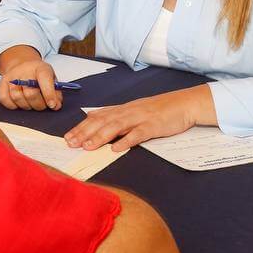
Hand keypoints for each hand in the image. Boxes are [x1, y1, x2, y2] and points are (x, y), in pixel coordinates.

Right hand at [0, 45, 62, 110]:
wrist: (23, 66)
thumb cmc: (40, 76)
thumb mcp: (52, 79)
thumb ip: (56, 92)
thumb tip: (55, 106)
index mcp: (40, 67)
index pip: (44, 80)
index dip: (49, 94)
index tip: (53, 105)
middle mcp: (24, 70)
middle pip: (30, 93)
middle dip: (39, 104)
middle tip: (42, 106)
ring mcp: (11, 76)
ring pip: (17, 98)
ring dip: (27, 106)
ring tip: (32, 104)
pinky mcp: (2, 83)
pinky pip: (5, 100)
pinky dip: (13, 106)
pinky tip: (20, 103)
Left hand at [64, 86, 212, 153]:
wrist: (184, 104)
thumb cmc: (160, 110)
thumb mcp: (135, 111)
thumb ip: (117, 116)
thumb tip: (96, 120)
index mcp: (123, 109)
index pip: (97, 117)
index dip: (81, 127)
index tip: (67, 137)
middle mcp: (129, 111)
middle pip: (102, 121)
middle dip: (84, 133)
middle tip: (70, 143)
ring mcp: (141, 118)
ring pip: (116, 126)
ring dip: (100, 136)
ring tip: (87, 146)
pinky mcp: (153, 126)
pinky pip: (138, 134)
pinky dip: (126, 141)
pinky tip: (116, 148)